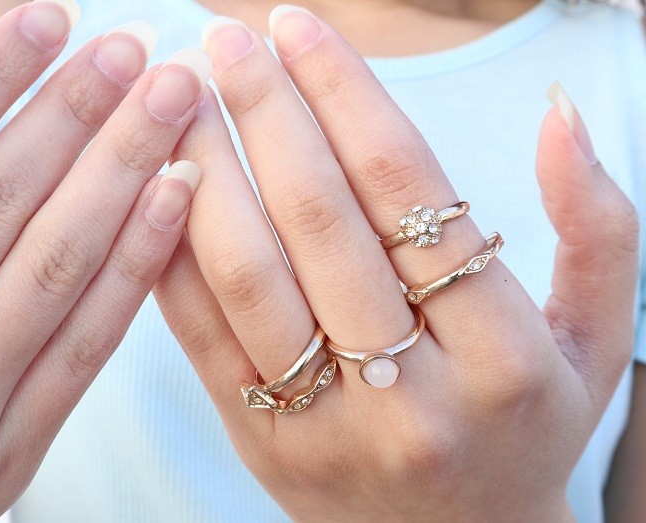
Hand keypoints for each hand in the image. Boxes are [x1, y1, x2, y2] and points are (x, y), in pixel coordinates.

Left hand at [155, 8, 637, 520]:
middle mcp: (415, 395)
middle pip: (321, 221)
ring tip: (178, 97)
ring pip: (251, 276)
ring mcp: (328, 427)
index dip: (346, 93)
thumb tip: (558, 113)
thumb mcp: (597, 339)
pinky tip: (156, 183)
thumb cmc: (526, 424)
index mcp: (505, 356)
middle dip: (264, 112)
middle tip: (225, 37)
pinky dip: (174, 253)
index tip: (298, 25)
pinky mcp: (261, 445)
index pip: (411, 191)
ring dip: (204, 171)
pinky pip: (204, 337)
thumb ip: (599, 226)